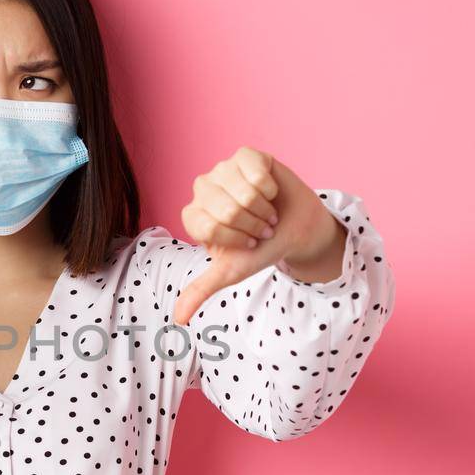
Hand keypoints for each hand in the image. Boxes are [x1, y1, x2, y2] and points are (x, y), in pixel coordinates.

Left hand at [172, 147, 343, 325]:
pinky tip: (270, 190)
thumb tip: (178, 319)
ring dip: (264, 207)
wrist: (295, 228)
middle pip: (227, 209)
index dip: (237, 239)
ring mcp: (223, 169)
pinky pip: (256, 170)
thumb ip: (201, 290)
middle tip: (260, 227)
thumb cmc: (261, 248)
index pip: (210, 227)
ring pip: (244, 191)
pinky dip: (270, 186)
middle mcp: (202, 189)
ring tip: (266, 211)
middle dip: (253, 225)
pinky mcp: (246, 155)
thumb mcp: (231, 272)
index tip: (247, 242)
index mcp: (193, 217)